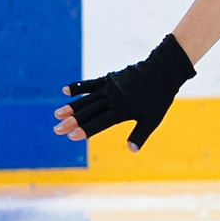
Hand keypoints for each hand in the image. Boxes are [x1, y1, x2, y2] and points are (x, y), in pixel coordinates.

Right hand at [54, 34, 194, 151]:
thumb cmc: (159, 97)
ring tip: (57, 115)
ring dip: (71, 107)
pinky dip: (78, 87)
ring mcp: (109, 87)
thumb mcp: (153, 119)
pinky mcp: (109, 78)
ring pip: (86, 99)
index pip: (99, 123)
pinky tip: (65, 91)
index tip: (71, 136)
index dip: (84, 130)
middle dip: (72, 122)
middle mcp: (112, 99)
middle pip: (88, 112)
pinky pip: (91, 83)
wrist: (163, 70)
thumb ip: (140, 135)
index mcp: (121, 111)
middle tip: (56, 130)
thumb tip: (132, 151)